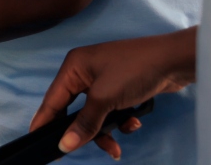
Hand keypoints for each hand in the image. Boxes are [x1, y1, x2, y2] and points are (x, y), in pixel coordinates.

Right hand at [31, 28, 197, 159]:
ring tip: (116, 147)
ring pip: (94, 114)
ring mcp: (103, 79)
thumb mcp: (105, 98)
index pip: (52, 100)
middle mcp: (85, 72)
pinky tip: (133, 122)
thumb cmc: (135, 70)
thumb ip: (84, 123)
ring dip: (105, 131)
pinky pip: (110, 111)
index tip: (36, 141)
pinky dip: (119, 121)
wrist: (174, 61)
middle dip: (83, 131)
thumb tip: (65, 145)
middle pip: (74, 110)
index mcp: (74, 67)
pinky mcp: (120, 87)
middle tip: (81, 150)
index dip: (44, 122)